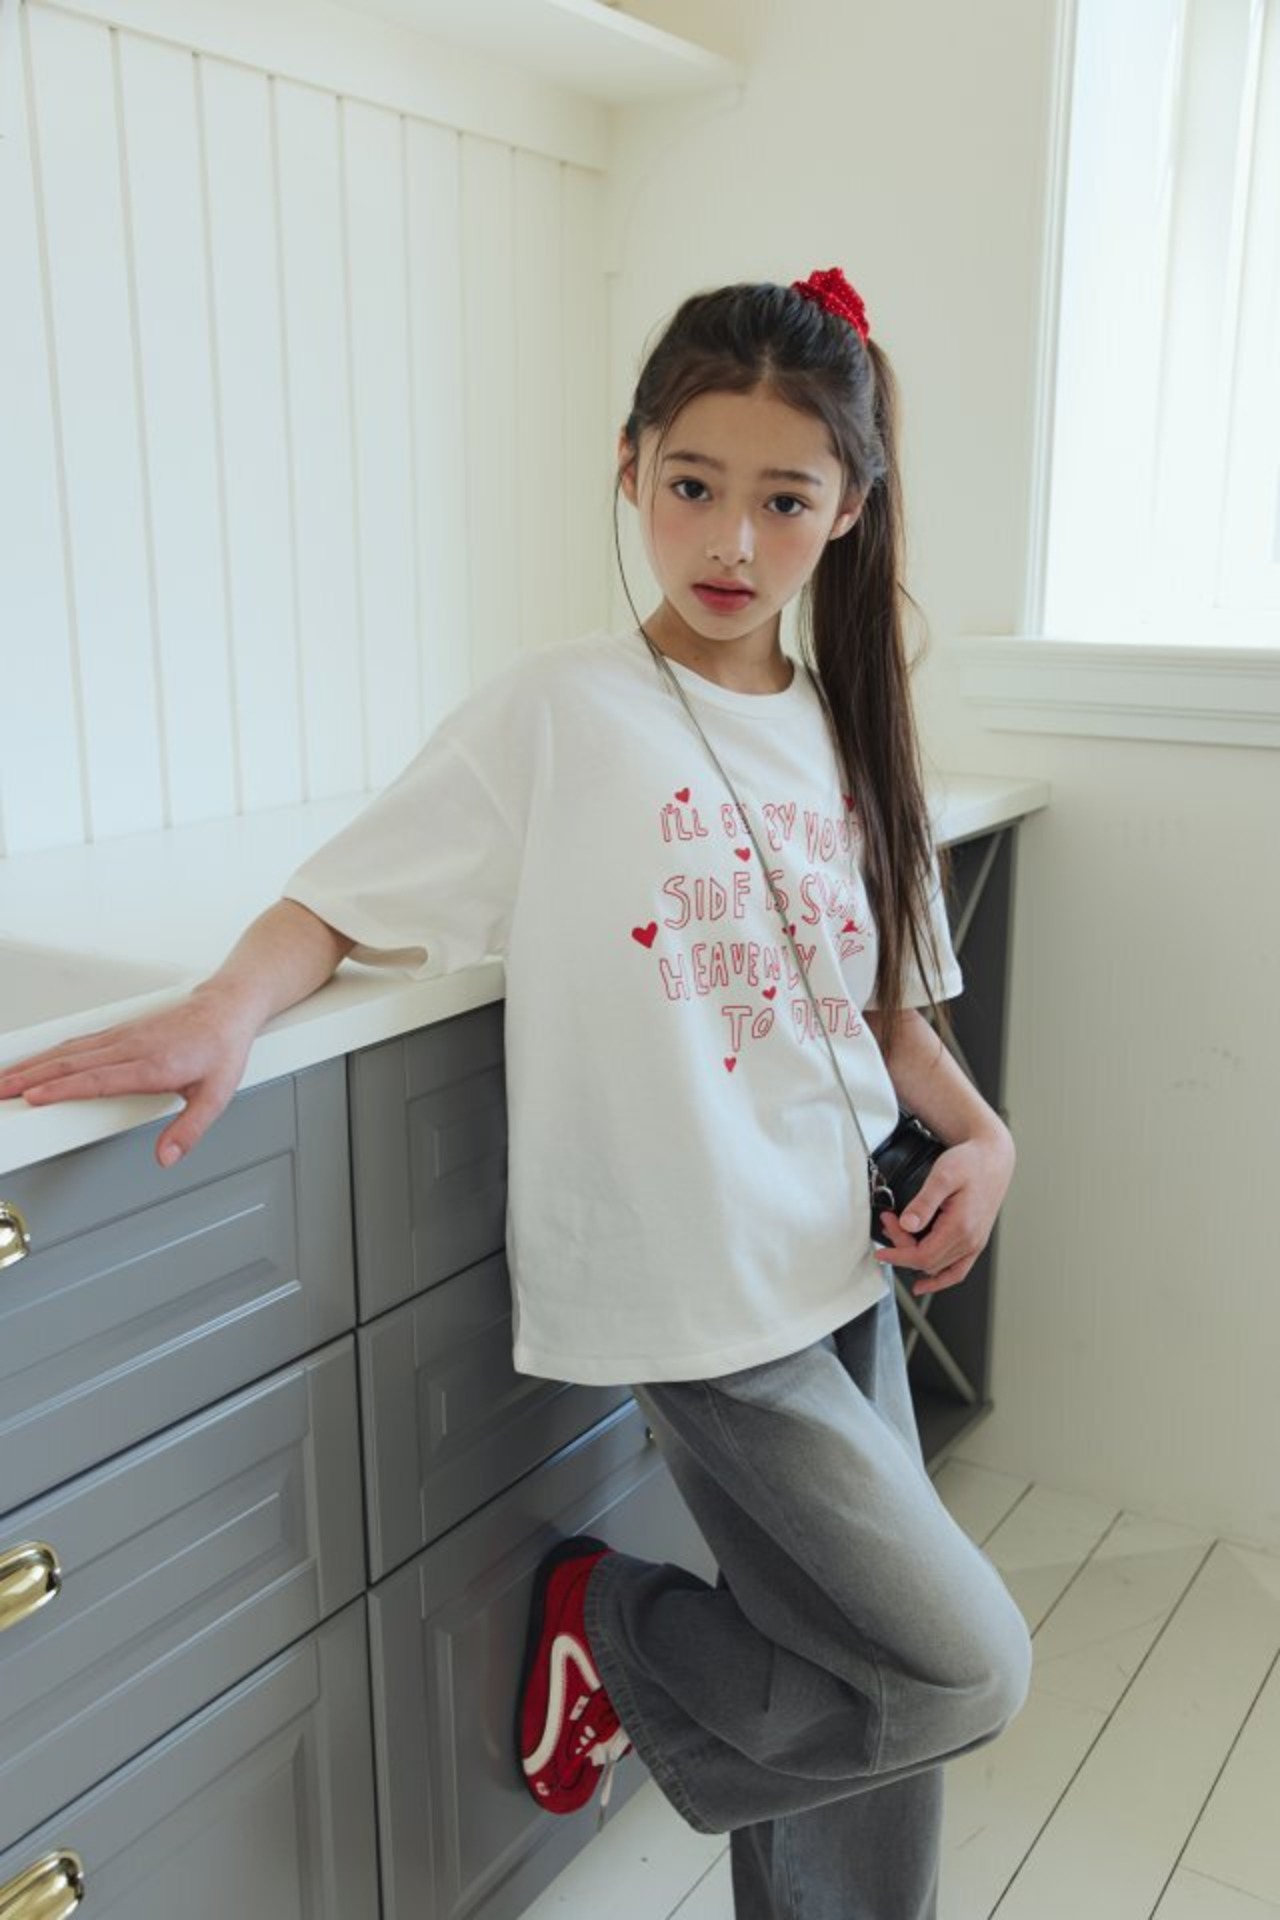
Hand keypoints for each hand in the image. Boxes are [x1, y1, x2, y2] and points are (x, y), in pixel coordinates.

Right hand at [0, 987, 258, 1168]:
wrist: (226, 1011)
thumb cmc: (220, 1051)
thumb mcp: (216, 1096)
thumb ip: (189, 1130)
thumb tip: (167, 1157)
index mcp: (153, 1065)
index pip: (98, 1078)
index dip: (62, 1089)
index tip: (33, 1097)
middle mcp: (132, 1048)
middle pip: (70, 1063)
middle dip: (29, 1078)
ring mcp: (122, 1037)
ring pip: (68, 1051)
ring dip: (32, 1065)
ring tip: (3, 1079)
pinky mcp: (118, 1033)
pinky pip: (76, 1043)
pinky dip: (48, 1054)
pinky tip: (32, 1062)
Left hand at [873, 1128, 1014, 1296]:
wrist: (993, 1157)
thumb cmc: (971, 1162)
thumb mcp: (943, 1175)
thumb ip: (924, 1202)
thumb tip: (908, 1225)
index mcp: (962, 1227)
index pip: (922, 1256)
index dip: (897, 1254)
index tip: (881, 1249)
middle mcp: (971, 1241)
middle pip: (927, 1262)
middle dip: (901, 1248)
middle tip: (888, 1223)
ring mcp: (975, 1243)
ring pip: (938, 1267)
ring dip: (915, 1258)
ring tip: (898, 1239)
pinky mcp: (975, 1241)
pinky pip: (957, 1271)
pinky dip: (940, 1279)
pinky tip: (924, 1282)